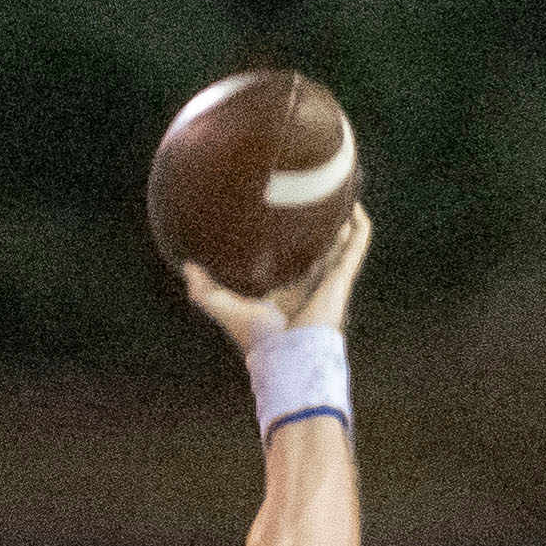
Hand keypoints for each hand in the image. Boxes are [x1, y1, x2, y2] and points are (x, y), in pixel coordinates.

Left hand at [185, 202, 371, 358]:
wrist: (289, 353)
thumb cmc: (260, 339)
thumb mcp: (227, 309)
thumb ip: (205, 291)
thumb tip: (187, 266)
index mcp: (282, 290)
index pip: (285, 261)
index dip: (284, 241)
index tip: (277, 215)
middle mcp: (307, 283)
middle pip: (315, 249)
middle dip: (315, 226)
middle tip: (311, 195)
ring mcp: (328, 279)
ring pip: (340, 243)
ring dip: (341, 220)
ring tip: (337, 191)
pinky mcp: (343, 277)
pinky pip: (357, 244)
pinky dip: (358, 225)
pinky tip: (353, 205)